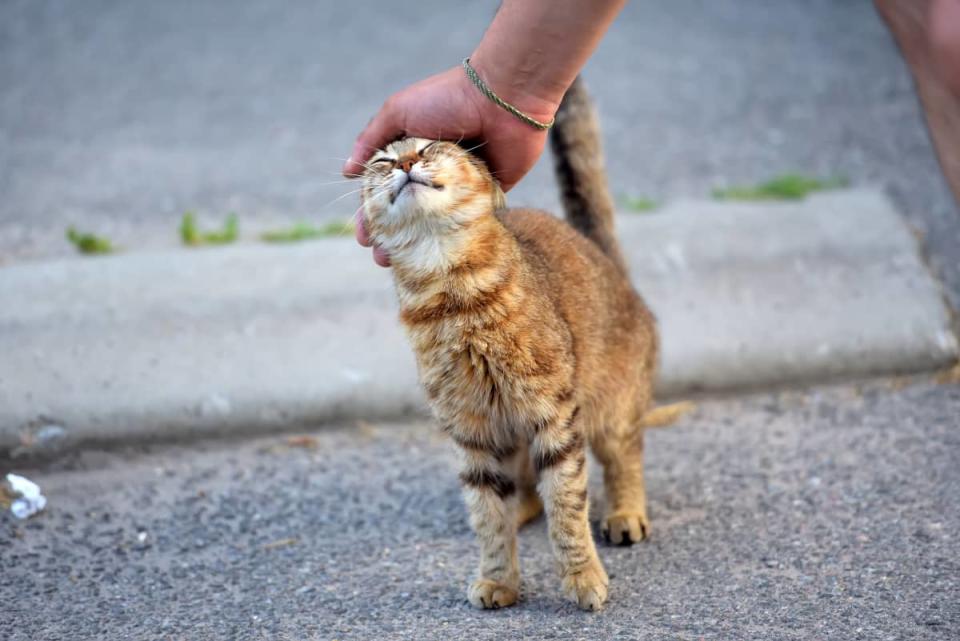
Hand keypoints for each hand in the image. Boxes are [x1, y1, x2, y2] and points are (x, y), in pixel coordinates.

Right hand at [345, 64, 557, 266]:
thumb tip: (347, 172)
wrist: (503, 97)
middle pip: (410, 214)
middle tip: (384, 259)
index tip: (364, 237)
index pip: (387, 193)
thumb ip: (371, 140)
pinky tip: (444, 257)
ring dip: (421, 246)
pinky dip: (455, 240)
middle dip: (395, 239)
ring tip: (409, 265)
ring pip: (436, 226)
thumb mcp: (399, 111)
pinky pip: (469, 224)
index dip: (373, 216)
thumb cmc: (449, 98)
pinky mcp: (487, 196)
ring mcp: (460, 188)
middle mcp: (434, 174)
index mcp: (413, 155)